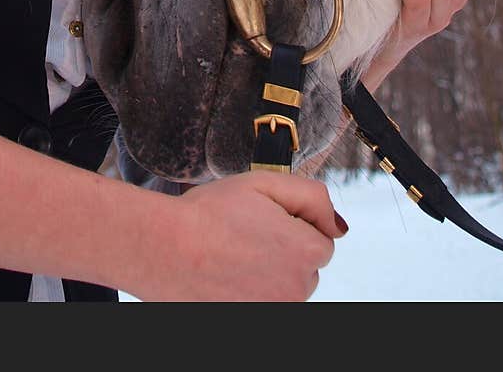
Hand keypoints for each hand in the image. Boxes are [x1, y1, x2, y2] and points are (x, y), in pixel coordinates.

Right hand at [135, 172, 346, 300]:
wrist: (165, 248)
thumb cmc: (210, 213)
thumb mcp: (264, 182)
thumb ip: (312, 196)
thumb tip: (337, 225)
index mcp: (307, 251)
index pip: (320, 237)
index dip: (292, 221)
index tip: (262, 216)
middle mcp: (298, 288)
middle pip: (305, 266)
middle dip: (283, 249)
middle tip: (244, 233)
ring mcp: (275, 310)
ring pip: (284, 287)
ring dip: (267, 272)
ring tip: (232, 253)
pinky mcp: (253, 320)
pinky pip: (264, 302)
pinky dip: (250, 291)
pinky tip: (228, 274)